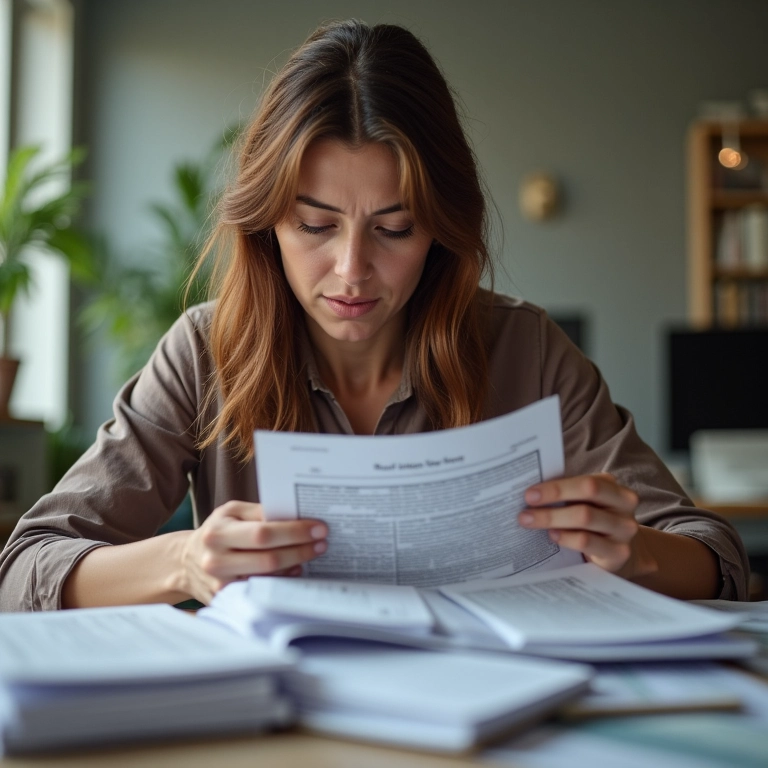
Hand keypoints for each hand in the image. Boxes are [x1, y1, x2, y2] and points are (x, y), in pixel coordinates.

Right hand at [176, 501, 327, 603]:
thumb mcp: (231, 512)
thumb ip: (260, 511)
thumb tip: (295, 514)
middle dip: (301, 550)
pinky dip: (283, 580)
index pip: (263, 533)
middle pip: (269, 559)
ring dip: (296, 565)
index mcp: (218, 532)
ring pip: (268, 578)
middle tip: (323, 542)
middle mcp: (216, 561)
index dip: (294, 532)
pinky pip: (262, 591)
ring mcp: (220, 585)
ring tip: (313, 553)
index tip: (318, 528)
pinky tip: (295, 569)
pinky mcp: (227, 601)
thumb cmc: (217, 530)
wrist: (185, 561)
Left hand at [518, 473, 642, 573]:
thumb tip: (530, 491)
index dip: (557, 486)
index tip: (530, 493)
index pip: (587, 481)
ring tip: (529, 521)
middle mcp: (623, 505)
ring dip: (552, 518)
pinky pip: (587, 541)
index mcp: (612, 487)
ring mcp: (624, 529)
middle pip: (589, 492)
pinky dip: (566, 538)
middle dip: (553, 496)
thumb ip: (566, 495)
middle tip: (525, 506)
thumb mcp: (584, 505)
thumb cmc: (593, 523)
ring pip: (585, 517)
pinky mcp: (619, 553)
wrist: (618, 555)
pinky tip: (551, 536)